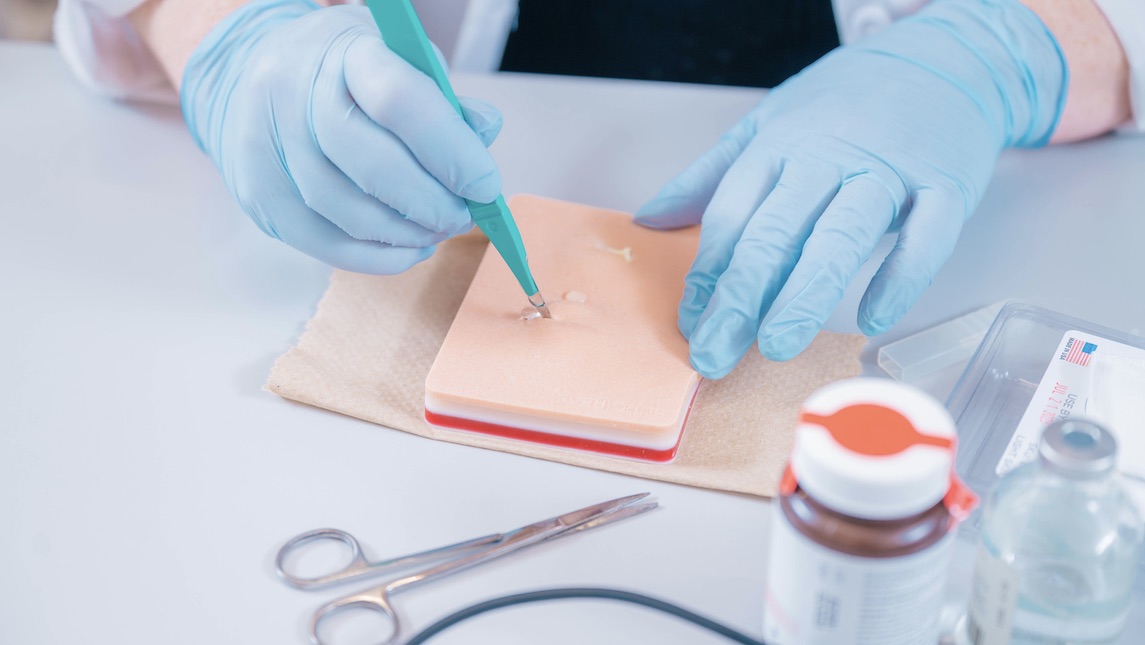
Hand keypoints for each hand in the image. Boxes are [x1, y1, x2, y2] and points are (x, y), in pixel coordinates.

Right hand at [181, 1, 502, 273]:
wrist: (254, 78)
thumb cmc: (347, 74)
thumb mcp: (399, 60)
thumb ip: (444, 99)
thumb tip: (484, 132)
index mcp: (343, 50)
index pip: (400, 100)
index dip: (450, 151)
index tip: (485, 185)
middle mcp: (292, 92)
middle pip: (373, 167)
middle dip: (431, 204)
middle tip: (463, 216)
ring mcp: (266, 146)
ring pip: (349, 214)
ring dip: (407, 234)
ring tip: (437, 230)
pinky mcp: (259, 195)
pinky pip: (327, 245)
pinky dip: (379, 258)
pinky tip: (408, 248)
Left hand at [636, 0, 1065, 377]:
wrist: (943, 57)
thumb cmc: (847, 100)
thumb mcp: (768, 123)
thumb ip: (709, 176)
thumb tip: (650, 218)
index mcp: (778, 146)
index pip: (730, 217)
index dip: (706, 276)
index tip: (689, 326)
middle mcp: (827, 157)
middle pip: (776, 232)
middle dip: (740, 298)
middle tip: (717, 353)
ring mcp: (888, 170)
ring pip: (841, 235)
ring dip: (805, 292)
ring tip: (776, 344)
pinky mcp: (946, 184)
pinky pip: (926, 236)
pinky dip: (901, 277)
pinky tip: (871, 317)